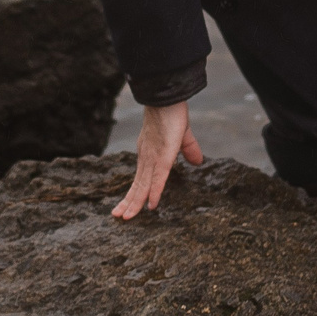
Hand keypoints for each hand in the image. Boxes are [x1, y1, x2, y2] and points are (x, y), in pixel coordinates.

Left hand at [112, 101, 202, 219]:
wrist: (167, 98)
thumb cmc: (172, 113)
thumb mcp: (183, 136)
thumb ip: (189, 149)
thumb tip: (198, 162)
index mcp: (149, 154)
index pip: (140, 178)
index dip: (134, 193)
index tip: (127, 205)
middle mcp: (147, 158)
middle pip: (137, 185)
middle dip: (128, 202)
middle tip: (119, 217)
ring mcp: (153, 158)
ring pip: (142, 185)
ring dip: (135, 202)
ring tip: (126, 217)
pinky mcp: (163, 156)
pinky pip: (158, 178)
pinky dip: (154, 192)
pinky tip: (151, 206)